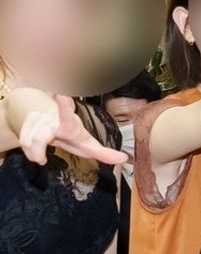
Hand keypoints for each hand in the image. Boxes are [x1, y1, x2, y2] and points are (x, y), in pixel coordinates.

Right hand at [13, 92, 127, 166]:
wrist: (44, 121)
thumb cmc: (69, 135)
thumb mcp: (86, 144)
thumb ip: (103, 153)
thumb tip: (125, 159)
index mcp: (69, 125)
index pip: (66, 116)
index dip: (64, 106)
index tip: (62, 94)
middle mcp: (51, 120)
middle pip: (40, 137)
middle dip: (37, 146)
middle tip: (39, 158)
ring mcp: (34, 120)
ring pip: (29, 144)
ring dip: (34, 153)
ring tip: (41, 155)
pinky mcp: (22, 122)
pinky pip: (23, 144)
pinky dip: (28, 151)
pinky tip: (34, 150)